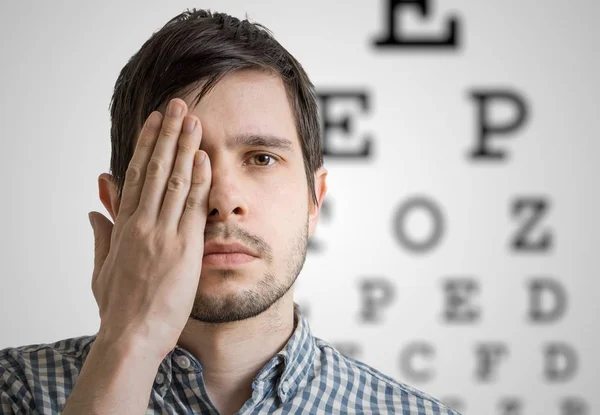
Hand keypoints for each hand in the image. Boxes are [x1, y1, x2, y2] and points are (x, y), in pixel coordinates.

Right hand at [88, 98, 209, 358]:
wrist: (130, 335)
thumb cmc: (118, 307)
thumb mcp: (103, 268)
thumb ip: (100, 236)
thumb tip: (93, 212)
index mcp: (124, 226)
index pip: (136, 175)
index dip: (146, 145)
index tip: (154, 122)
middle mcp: (141, 223)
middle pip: (155, 169)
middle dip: (167, 134)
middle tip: (177, 105)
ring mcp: (162, 234)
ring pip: (174, 180)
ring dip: (185, 147)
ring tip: (194, 120)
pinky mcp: (183, 248)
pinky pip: (192, 206)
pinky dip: (199, 179)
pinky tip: (204, 156)